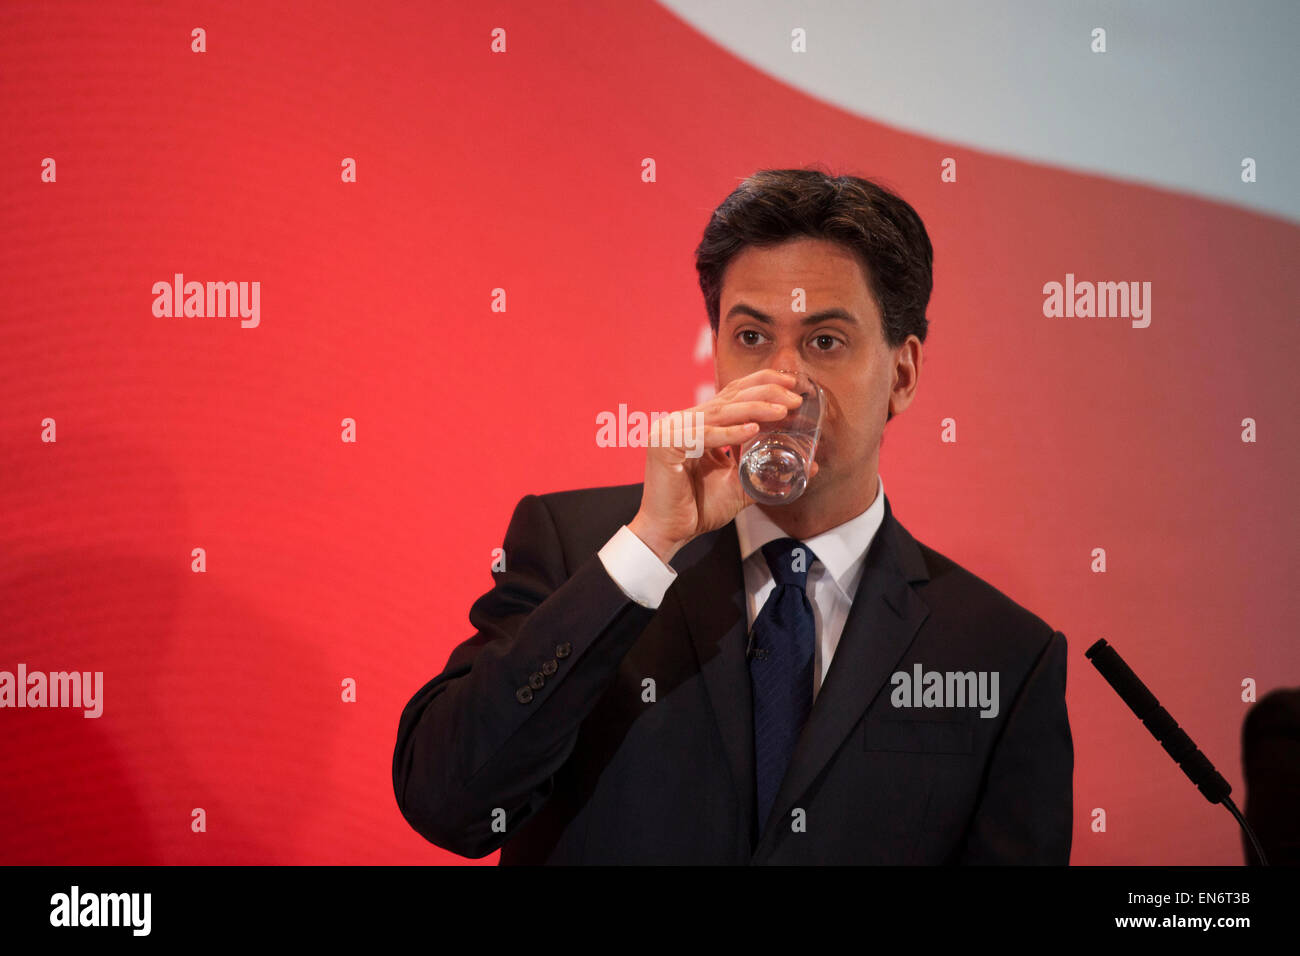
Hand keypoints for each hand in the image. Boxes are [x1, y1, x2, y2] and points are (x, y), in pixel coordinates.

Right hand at [628, 368, 818, 563]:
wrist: (668, 532)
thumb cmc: (698, 508)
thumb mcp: (739, 486)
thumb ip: (767, 473)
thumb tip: (811, 467)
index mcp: (698, 424)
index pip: (731, 394)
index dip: (761, 384)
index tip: (791, 384)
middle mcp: (684, 421)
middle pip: (729, 397)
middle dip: (764, 392)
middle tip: (794, 397)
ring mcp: (672, 430)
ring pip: (720, 413)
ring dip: (754, 409)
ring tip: (782, 411)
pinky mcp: (664, 445)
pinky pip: (704, 436)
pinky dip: (729, 433)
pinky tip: (753, 430)